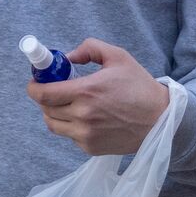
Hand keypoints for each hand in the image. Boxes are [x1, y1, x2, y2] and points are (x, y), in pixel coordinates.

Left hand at [27, 38, 169, 154]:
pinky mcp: (90, 147)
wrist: (160, 119)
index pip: (43, 94)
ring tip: (68, 104)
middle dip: (45, 97)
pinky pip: (69, 135)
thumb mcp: (118, 56)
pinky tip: (87, 117)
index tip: (36, 82)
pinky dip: (71, 125)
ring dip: (54, 113)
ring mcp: (85, 134)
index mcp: (86, 91)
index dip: (34, 87)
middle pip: (45, 109)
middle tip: (55, 89)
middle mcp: (82, 115)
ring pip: (53, 124)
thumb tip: (67, 58)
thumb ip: (89, 49)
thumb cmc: (139, 86)